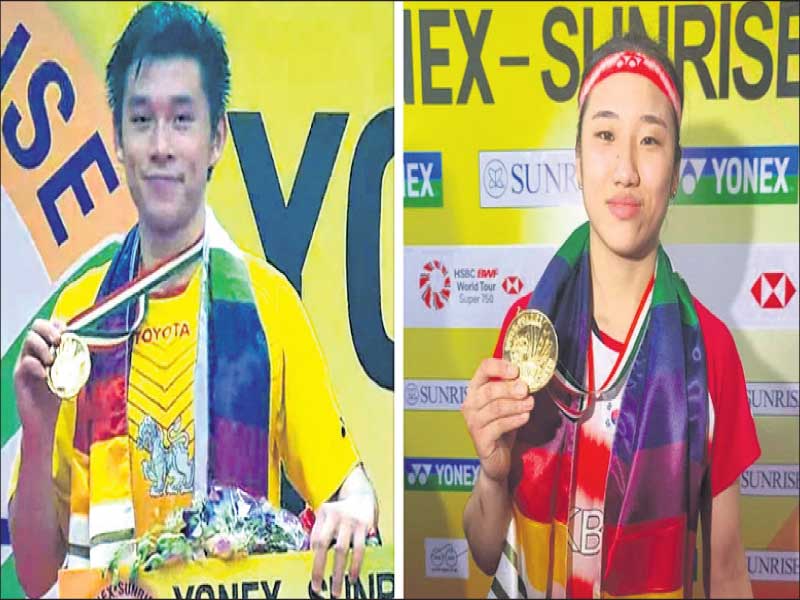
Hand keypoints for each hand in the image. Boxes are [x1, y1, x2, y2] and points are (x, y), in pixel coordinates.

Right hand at [13, 319, 65, 437]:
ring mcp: (26, 362)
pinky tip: (45, 375)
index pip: (49, 325)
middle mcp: (35, 352)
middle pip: (36, 327)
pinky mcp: (20, 376)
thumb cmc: (57, 395)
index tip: (67, 332)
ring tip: (52, 361)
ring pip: (28, 340)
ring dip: (43, 347)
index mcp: (48, 348)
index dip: (57, 324)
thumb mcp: (71, 372)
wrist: (45, 418)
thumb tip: (87, 344)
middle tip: (58, 342)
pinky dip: (36, 366)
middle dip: (49, 330)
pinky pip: (25, 362)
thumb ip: (75, 357)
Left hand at [310, 492, 374, 597]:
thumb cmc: (341, 509)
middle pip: (325, 545)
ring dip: (340, 572)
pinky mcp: (365, 525)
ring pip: (343, 550)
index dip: (314, 560)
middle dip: (321, 569)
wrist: (362, 493)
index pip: (316, 540)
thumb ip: (320, 531)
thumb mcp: (327, 514)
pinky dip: (355, 565)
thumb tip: (311, 555)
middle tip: (318, 588)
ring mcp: (351, 520)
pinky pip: (359, 549)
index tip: (314, 578)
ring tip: (337, 589)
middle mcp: (336, 515)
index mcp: (324, 512)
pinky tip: (352, 576)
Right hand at [462, 358, 532, 484]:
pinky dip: (514, 420)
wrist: (497, 458)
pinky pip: (498, 426)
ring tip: (530, 404)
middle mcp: (470, 404)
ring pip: (495, 408)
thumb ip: (513, 390)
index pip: (483, 369)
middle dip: (510, 388)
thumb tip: (529, 377)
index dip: (499, 367)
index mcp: (475, 390)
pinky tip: (525, 417)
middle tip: (526, 389)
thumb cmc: (502, 427)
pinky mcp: (480, 439)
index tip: (516, 370)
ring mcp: (473, 422)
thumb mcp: (507, 405)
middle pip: (489, 390)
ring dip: (515, 405)